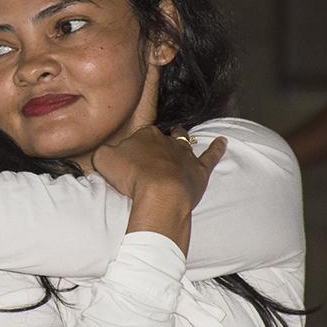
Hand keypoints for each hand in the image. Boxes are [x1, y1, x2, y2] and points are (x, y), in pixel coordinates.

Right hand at [92, 126, 226, 252]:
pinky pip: (211, 155)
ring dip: (183, 137)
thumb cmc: (131, 176)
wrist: (159, 193)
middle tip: (153, 148)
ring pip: (185, 141)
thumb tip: (108, 154)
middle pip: (161, 137)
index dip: (135, 145)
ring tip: (181, 133)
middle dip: (158, 140)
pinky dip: (217, 148)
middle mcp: (166, 141)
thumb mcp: (103, 160)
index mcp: (144, 136)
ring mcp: (185, 155)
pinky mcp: (199, 170)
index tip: (130, 155)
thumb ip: (104, 153)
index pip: (139, 135)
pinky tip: (223, 141)